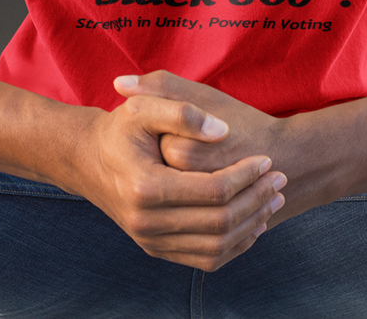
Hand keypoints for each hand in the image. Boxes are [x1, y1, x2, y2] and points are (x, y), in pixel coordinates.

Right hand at [71, 85, 286, 270]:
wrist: (87, 160)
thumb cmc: (119, 129)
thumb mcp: (142, 107)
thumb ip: (182, 112)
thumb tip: (221, 132)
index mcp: (145, 187)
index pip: (213, 190)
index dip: (246, 176)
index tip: (267, 160)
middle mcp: (146, 222)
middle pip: (220, 222)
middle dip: (256, 200)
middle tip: (279, 179)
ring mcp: (150, 240)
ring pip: (216, 247)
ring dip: (252, 225)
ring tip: (272, 200)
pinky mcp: (156, 249)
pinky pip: (205, 259)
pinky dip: (235, 245)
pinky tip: (252, 221)